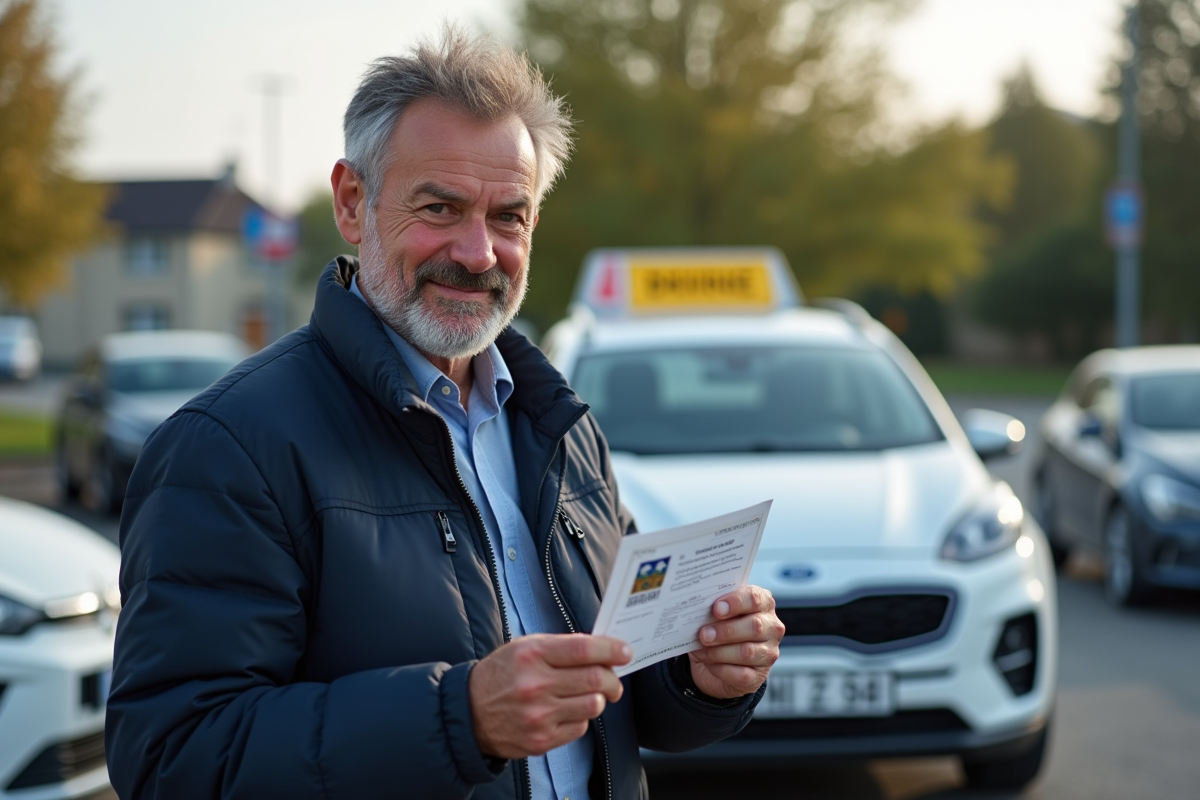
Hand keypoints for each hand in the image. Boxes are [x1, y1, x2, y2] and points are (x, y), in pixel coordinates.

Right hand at [469, 634, 630, 758]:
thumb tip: (603, 651)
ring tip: (588, 694)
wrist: (469, 712)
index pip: (584, 650)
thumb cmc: (502, 674)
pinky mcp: (541, 740)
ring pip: (593, 705)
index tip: (625, 652)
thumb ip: (562, 647)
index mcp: (531, 655)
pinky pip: (580, 727)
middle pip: (595, 680)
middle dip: (613, 679)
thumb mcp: (524, 648)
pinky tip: (567, 710)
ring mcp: (539, 716)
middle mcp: (535, 685)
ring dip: (598, 699)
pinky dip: (581, 718)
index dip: (611, 650)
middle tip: (614, 679)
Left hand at [688, 585, 783, 699]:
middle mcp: (771, 628)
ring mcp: (768, 653)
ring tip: (701, 648)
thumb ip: (713, 609)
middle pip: (754, 626)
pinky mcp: (758, 676)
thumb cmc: (718, 629)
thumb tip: (697, 610)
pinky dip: (719, 668)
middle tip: (704, 633)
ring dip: (719, 651)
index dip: (735, 602)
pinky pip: (741, 674)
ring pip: (747, 652)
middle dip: (725, 630)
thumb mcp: (716, 614)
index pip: (755, 598)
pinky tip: (708, 662)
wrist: (715, 662)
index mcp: (763, 604)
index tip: (716, 608)